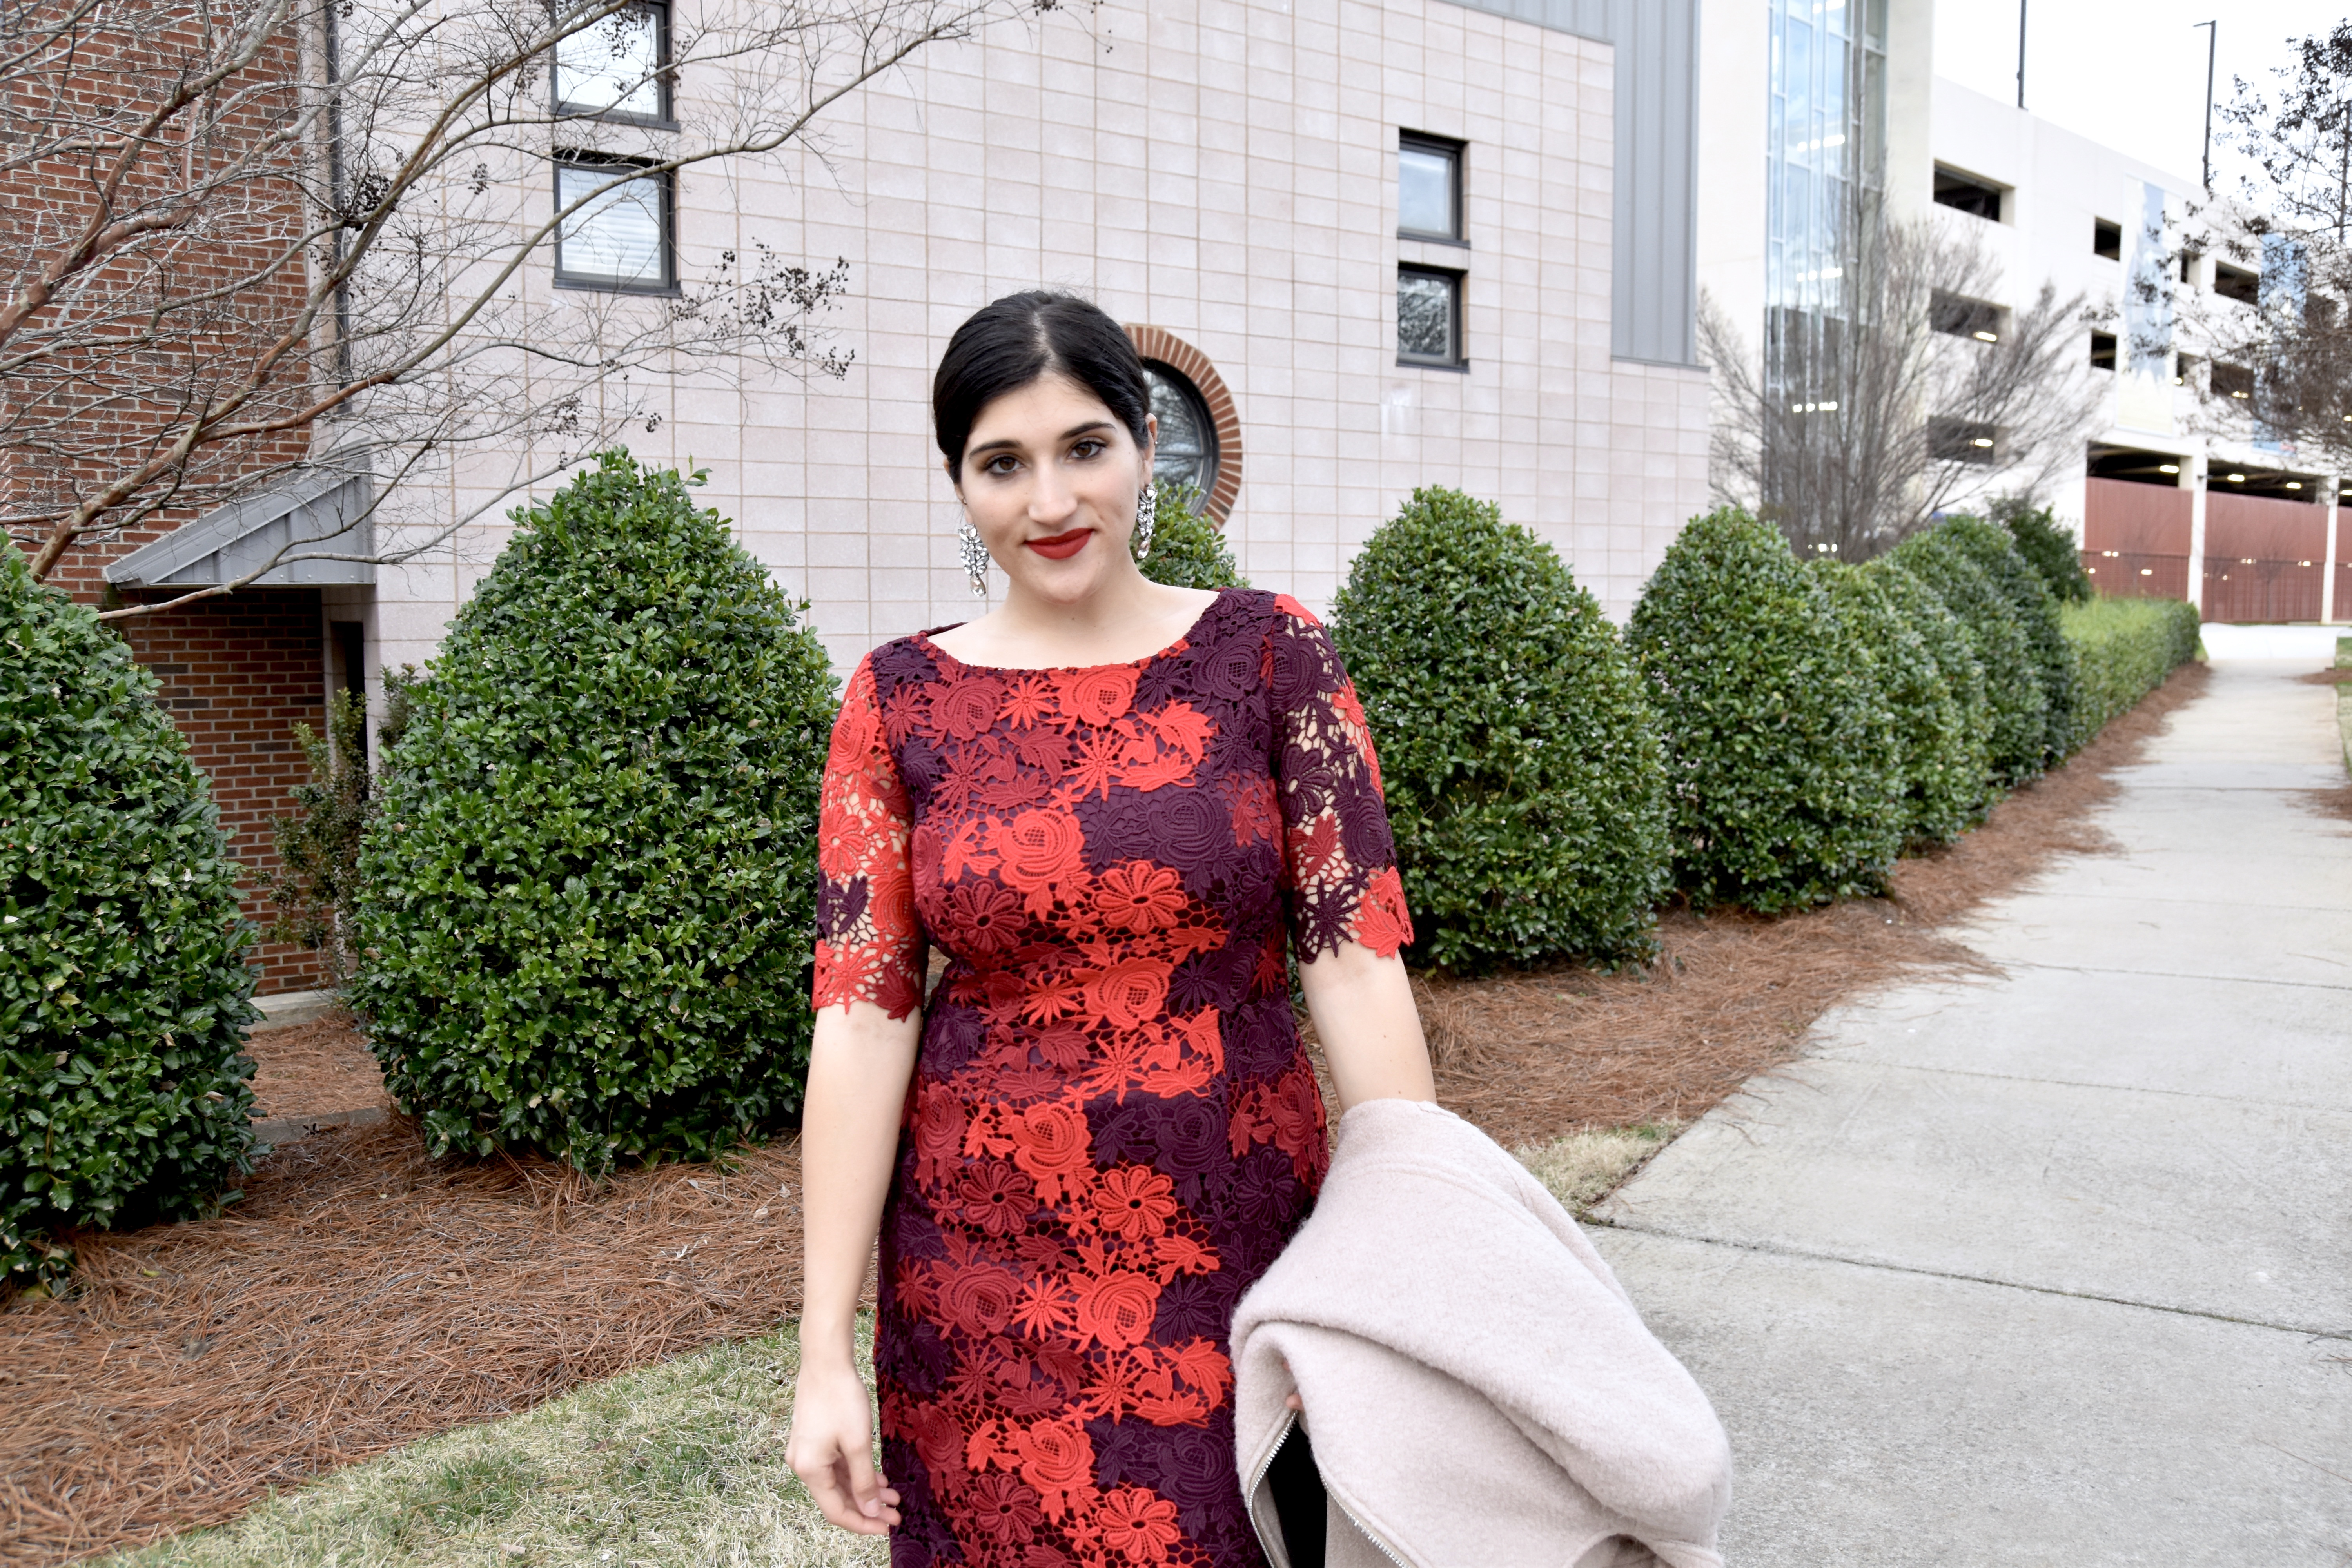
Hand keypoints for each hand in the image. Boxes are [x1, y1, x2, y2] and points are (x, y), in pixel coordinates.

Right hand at [785, 1355, 901, 1534]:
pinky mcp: (813, 1440)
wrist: (825, 1360)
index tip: (888, 1526)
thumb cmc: (841, 1398)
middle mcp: (802, 1465)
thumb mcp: (857, 1443)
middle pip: (837, 1498)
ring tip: (893, 1495)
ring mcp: (806, 1452)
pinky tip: (877, 1476)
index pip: (836, 1511)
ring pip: (838, 1482)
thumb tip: (871, 1510)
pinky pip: (835, 1466)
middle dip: (868, 1507)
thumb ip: (863, 1480)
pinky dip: (856, 1473)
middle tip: (896, 1513)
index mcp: (809, 1469)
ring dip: (864, 1490)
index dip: (863, 1523)